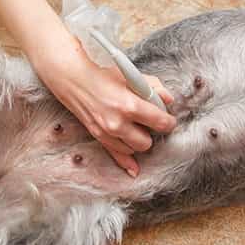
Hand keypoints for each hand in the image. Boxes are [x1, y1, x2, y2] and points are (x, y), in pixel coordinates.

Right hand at [34, 42, 176, 176]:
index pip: (160, 123)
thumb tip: (169, 100)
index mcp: (130, 105)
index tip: (168, 120)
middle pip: (147, 142)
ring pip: (134, 149)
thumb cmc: (103, 76)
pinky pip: (117, 155)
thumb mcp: (131, 76)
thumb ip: (154, 87)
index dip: (168, 122)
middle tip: (149, 122)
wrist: (75, 80)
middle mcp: (118, 123)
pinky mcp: (99, 136)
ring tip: (135, 127)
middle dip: (151, 132)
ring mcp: (107, 133)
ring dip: (138, 141)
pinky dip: (127, 162)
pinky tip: (134, 169)